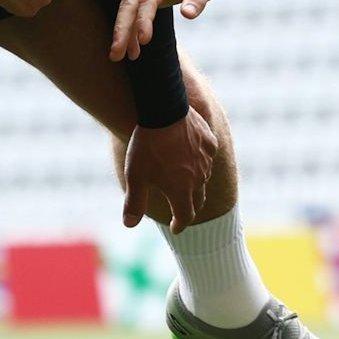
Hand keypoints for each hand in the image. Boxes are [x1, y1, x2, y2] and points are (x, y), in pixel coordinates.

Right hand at [113, 0, 225, 59]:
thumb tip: (188, 15)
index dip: (144, 19)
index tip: (144, 41)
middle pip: (129, 3)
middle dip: (122, 29)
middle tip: (116, 53)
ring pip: (127, 9)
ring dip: (122, 32)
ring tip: (117, 56)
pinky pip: (133, 12)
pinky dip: (130, 30)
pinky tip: (132, 50)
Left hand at [122, 109, 216, 232]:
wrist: (164, 112)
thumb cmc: (147, 146)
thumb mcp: (135, 175)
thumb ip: (134, 202)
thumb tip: (129, 225)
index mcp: (181, 190)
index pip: (185, 216)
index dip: (179, 224)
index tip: (175, 227)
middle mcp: (198, 179)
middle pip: (198, 200)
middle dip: (189, 208)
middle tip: (182, 210)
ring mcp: (206, 160)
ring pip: (203, 178)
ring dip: (195, 184)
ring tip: (185, 182)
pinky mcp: (209, 142)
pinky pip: (207, 157)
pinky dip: (201, 161)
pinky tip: (193, 156)